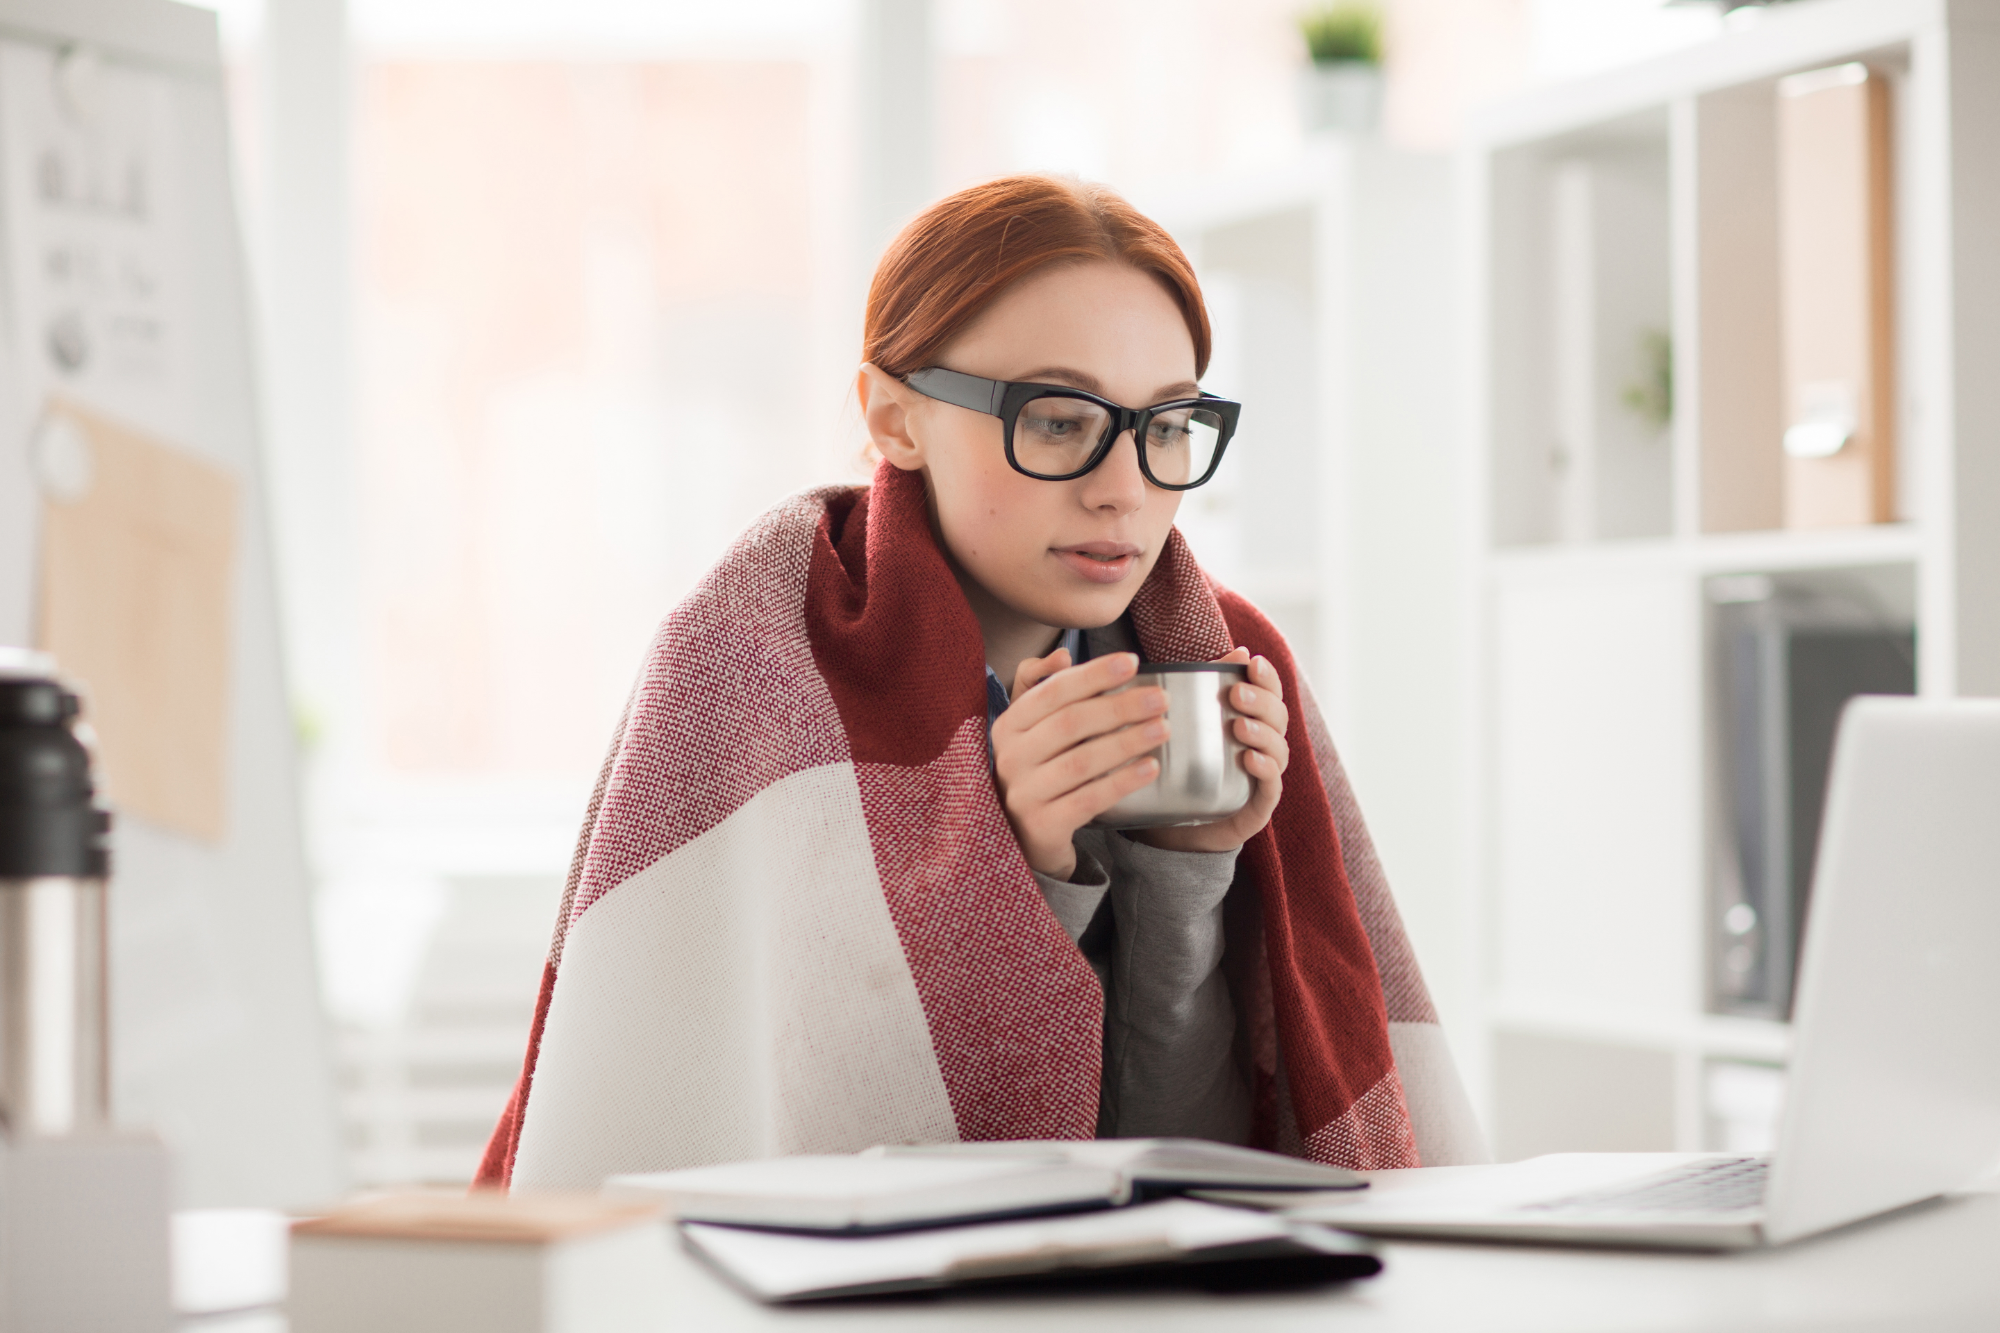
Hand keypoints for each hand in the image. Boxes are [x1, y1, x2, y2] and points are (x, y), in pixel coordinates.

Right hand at [991, 649, 1169, 879]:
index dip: (1094, 674)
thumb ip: (1041, 685)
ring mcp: (1024, 794)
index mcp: (1009, 725)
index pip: (1053, 691)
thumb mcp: (1030, 727)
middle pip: (1070, 723)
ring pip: (1081, 762)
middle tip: (1160, 699)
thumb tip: (1062, 656)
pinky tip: (1150, 768)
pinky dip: (1121, 782)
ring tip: (1162, 729)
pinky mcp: (1042, 826)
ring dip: (1126, 742)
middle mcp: (1011, 757)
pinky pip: (1087, 800)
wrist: (1023, 837)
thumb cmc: (1037, 771)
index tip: (1132, 662)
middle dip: (1120, 707)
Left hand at [1137, 647, 1288, 855]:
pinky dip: (1265, 770)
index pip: (1271, 694)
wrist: (1169, 824)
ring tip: (1238, 726)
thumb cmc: (1183, 766)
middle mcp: (1265, 747)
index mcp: (1253, 722)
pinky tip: (1249, 759)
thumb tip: (1239, 649)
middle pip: (1278, 718)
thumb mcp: (1189, 723)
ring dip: (1262, 734)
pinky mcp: (1259, 807)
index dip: (1268, 678)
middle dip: (1261, 702)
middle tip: (1236, 694)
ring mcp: (1265, 777)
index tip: (1252, 662)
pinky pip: (1271, 786)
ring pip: (1278, 749)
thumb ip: (1210, 686)